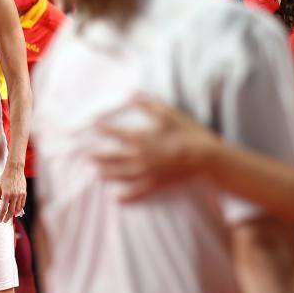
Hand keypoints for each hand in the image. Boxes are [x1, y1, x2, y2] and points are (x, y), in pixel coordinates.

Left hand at [0, 166, 25, 222]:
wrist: (15, 169)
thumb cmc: (6, 177)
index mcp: (6, 194)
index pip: (3, 209)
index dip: (1, 216)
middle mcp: (14, 196)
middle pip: (11, 211)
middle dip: (7, 217)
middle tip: (4, 220)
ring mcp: (20, 195)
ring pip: (17, 209)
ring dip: (13, 214)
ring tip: (10, 216)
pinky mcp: (24, 193)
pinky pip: (22, 204)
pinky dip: (19, 209)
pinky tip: (16, 211)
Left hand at [92, 94, 217, 201]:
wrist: (207, 158)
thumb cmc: (188, 133)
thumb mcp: (168, 114)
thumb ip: (148, 104)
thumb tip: (131, 94)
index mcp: (143, 137)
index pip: (117, 133)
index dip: (104, 129)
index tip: (93, 126)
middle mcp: (141, 156)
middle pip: (114, 156)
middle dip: (99, 156)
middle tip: (86, 156)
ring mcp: (148, 171)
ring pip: (122, 173)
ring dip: (108, 173)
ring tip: (97, 173)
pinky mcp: (157, 183)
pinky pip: (138, 191)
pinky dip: (126, 195)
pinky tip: (116, 198)